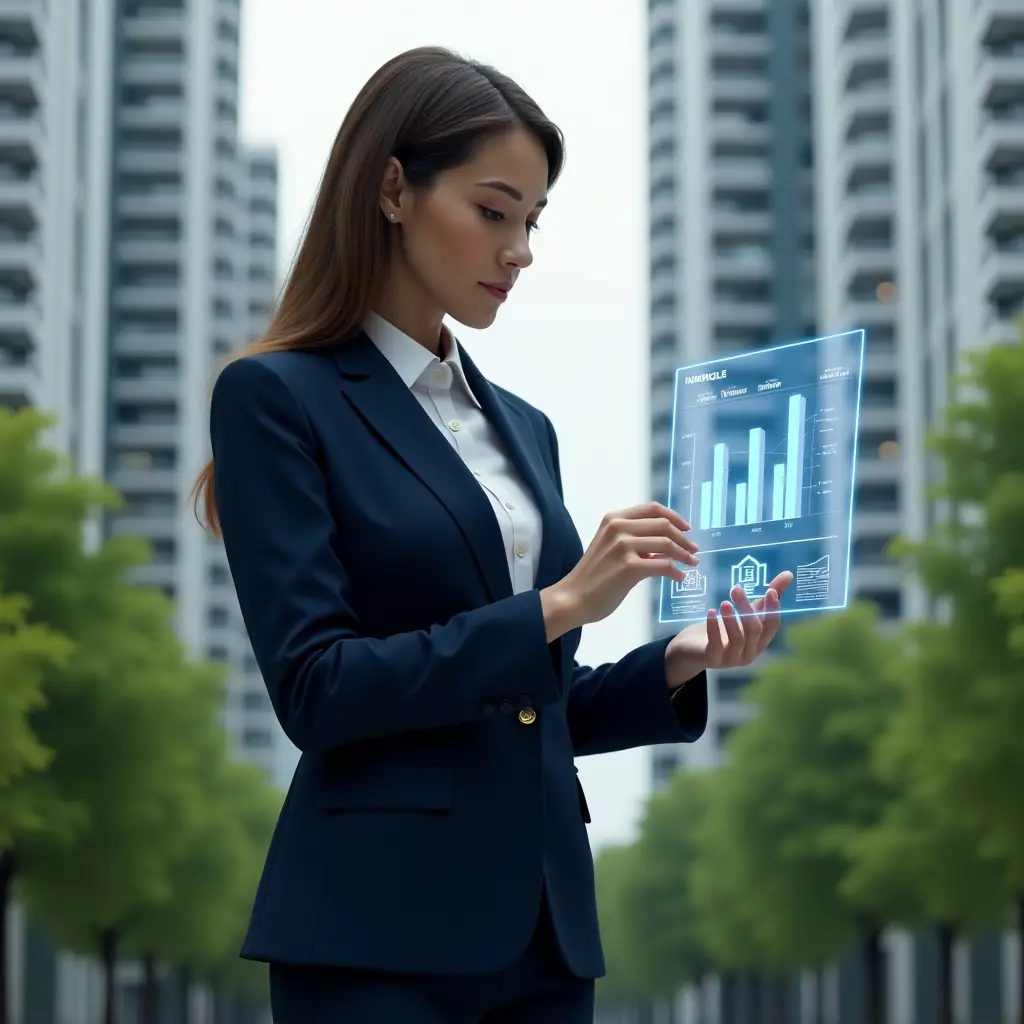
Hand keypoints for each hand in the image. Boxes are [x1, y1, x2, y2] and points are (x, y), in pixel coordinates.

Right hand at [541, 502, 699, 637]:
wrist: (573, 598)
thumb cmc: (592, 576)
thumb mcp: (609, 547)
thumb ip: (633, 540)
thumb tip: (662, 544)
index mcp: (613, 519)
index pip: (652, 509)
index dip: (675, 517)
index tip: (687, 528)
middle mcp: (618, 528)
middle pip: (663, 525)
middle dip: (683, 538)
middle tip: (694, 550)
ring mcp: (623, 547)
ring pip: (666, 544)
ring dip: (684, 554)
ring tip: (692, 563)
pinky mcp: (629, 567)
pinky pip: (663, 565)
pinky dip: (676, 572)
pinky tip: (679, 577)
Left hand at [664, 571, 793, 688]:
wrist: (693, 650)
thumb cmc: (724, 630)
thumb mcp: (745, 612)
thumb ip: (766, 596)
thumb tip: (788, 574)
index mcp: (760, 641)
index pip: (772, 626)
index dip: (773, 609)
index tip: (770, 591)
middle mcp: (750, 653)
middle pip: (754, 630)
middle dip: (746, 608)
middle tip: (736, 589)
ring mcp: (732, 659)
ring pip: (738, 639)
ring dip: (731, 619)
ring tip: (724, 603)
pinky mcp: (713, 659)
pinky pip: (716, 644)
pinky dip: (714, 627)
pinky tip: (711, 612)